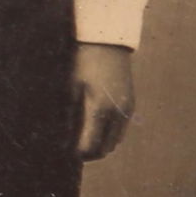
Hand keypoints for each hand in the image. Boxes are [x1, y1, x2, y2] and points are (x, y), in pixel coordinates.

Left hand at [72, 43, 134, 161]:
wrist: (107, 42)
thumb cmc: (84, 63)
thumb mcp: (71, 88)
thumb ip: (69, 116)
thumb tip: (64, 139)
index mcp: (99, 109)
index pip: (90, 146)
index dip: (78, 154)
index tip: (67, 153)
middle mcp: (117, 113)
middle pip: (105, 149)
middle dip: (90, 153)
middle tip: (75, 149)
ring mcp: (127, 110)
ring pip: (115, 142)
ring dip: (101, 144)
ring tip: (85, 138)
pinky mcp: (131, 105)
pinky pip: (121, 130)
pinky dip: (110, 134)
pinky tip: (96, 126)